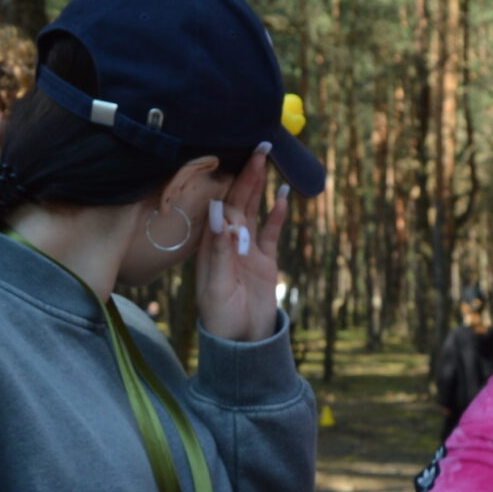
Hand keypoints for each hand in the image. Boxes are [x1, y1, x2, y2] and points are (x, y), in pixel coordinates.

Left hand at [195, 145, 288, 341]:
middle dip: (247, 174)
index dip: (229, 181)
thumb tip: (220, 213)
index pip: (220, 205)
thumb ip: (219, 251)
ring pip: (254, 211)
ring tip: (267, 161)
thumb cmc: (220, 319)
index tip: (236, 156)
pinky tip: (282, 196)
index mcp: (210, 246)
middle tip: (259, 147)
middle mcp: (226, 243)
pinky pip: (271, 232)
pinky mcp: (264, 261)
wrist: (242, 345)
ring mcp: (246, 250)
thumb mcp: (217, 287)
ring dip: (260, 187)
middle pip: (238, 202)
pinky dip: (276, 214)